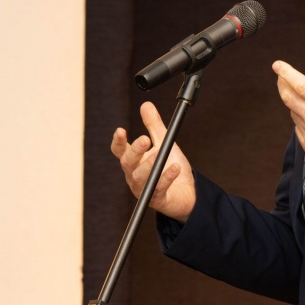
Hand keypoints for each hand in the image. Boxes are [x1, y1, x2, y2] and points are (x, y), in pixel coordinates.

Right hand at [110, 102, 195, 222]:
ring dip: (149, 164)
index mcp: (134, 161)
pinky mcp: (157, 199)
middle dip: (135, 151)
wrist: (186, 192)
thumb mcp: (164, 143)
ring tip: (160, 153)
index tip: (120, 130)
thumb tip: (146, 105)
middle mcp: (134, 175)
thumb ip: (153, 126)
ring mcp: (144, 189)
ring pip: (140, 177)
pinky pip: (159, 188)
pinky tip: (175, 168)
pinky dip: (166, 178)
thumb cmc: (171, 167)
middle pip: (128, 163)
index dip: (118, 142)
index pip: (120, 151)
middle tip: (145, 140)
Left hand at [273, 50, 304, 178]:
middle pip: (288, 98)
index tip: (278, 65)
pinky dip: (301, 121)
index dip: (286, 73)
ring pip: (294, 114)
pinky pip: (299, 131)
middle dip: (282, 84)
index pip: (300, 85)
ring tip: (297, 95)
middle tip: (281, 77)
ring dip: (293, 103)